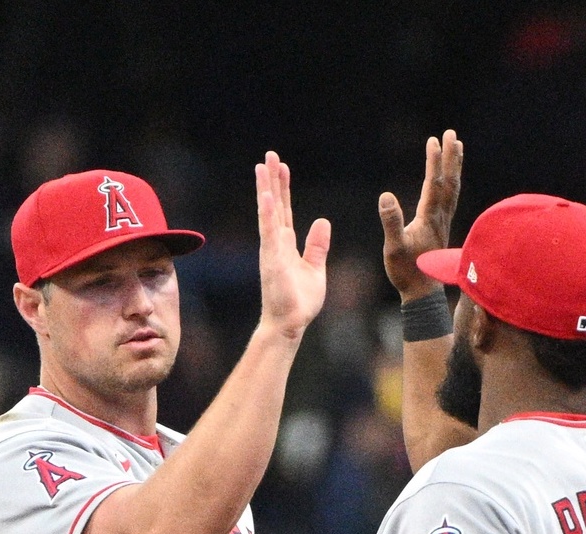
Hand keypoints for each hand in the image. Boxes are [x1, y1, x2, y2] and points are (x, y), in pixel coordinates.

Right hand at [254, 151, 331, 339]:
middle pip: (274, 205)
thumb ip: (317, 245)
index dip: (283, 188)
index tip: (281, 168)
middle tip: (268, 156)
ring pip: (268, 212)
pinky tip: (265, 195)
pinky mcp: (272, 259)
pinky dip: (267, 213)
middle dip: (271, 180)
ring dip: (265, 189)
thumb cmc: (299, 302)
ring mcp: (272, 250)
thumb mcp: (316, 268)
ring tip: (262, 166)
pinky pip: (269, 231)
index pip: (284, 210)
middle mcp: (275, 244)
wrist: (290, 324)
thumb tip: (322, 221)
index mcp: (286, 245)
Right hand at [379, 130, 462, 301]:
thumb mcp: (393, 248)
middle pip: (449, 181)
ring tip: (456, 147)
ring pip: (453, 188)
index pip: (434, 183)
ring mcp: (443, 222)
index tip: (433, 141)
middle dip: (450, 156)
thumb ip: (391, 222)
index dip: (434, 162)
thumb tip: (386, 196)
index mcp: (429, 218)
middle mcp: (440, 217)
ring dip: (454, 166)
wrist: (422, 292)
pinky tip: (450, 178)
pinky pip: (451, 198)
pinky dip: (452, 182)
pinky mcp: (441, 227)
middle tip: (450, 133)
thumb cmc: (406, 272)